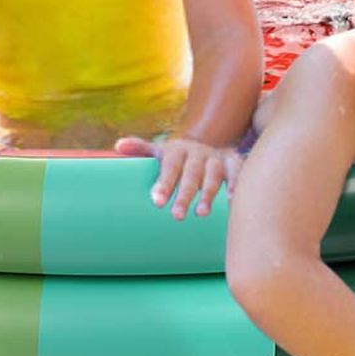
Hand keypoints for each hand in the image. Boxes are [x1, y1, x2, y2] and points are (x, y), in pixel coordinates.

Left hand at [113, 134, 243, 218]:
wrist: (210, 139)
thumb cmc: (179, 154)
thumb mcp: (161, 150)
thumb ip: (141, 149)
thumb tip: (118, 146)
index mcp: (176, 150)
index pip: (169, 167)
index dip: (164, 183)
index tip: (157, 202)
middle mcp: (197, 153)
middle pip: (190, 174)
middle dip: (185, 195)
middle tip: (177, 216)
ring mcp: (216, 157)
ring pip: (213, 175)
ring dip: (208, 193)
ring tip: (201, 214)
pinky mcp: (233, 161)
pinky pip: (236, 172)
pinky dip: (236, 184)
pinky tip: (231, 200)